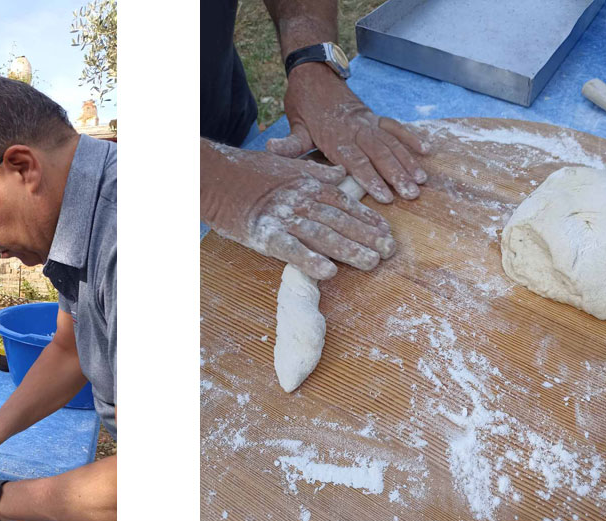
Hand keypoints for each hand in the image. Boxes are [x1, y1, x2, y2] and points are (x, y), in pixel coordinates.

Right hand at [202, 139, 395, 280]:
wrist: (215, 177)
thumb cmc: (248, 171)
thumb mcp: (286, 163)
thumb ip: (315, 171)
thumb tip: (340, 172)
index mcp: (308, 184)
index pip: (345, 202)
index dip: (367, 218)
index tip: (386, 231)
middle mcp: (301, 199)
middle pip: (341, 220)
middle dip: (367, 236)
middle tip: (390, 251)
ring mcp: (284, 217)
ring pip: (323, 235)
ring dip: (349, 250)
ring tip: (371, 263)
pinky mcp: (265, 234)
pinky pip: (292, 250)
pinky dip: (310, 260)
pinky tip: (328, 272)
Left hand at [267, 64, 428, 203]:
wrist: (314, 73)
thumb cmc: (303, 104)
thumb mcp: (294, 125)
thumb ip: (290, 143)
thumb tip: (271, 149)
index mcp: (334, 136)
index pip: (355, 160)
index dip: (371, 178)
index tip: (385, 196)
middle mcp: (355, 129)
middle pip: (379, 153)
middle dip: (397, 174)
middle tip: (411, 193)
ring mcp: (367, 121)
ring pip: (391, 142)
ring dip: (408, 161)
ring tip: (421, 180)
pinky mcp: (373, 116)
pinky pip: (395, 127)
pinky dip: (411, 137)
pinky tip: (425, 150)